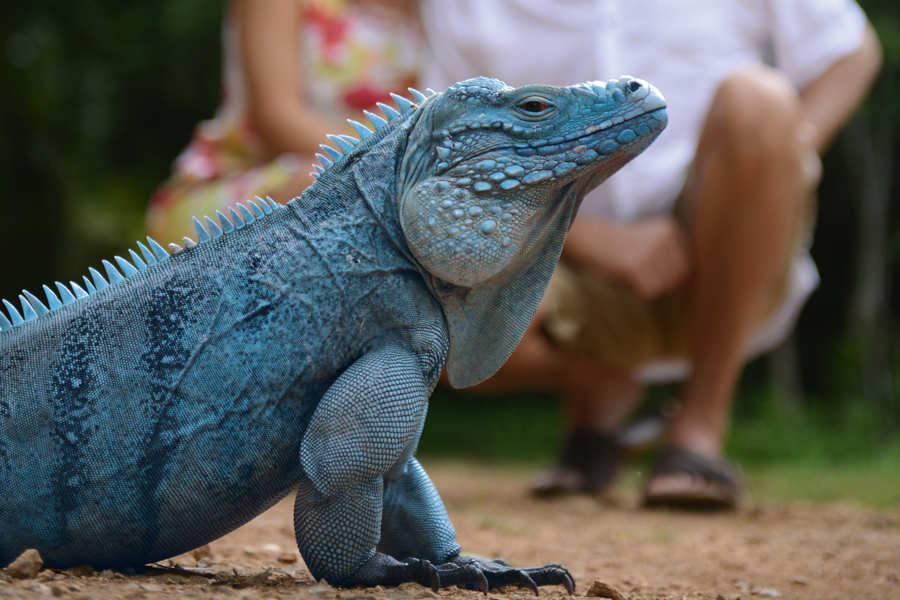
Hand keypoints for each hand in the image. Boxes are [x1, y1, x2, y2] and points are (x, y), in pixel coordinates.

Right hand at [566, 217, 689, 299]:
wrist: (589, 238)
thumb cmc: (619, 243)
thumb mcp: (649, 239)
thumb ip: (669, 255)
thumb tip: (685, 281)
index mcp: (669, 228)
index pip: (684, 264)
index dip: (666, 272)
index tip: (645, 265)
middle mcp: (664, 238)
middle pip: (678, 276)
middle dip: (661, 280)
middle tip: (638, 272)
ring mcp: (650, 253)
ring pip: (664, 285)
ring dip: (649, 286)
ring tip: (631, 272)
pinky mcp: (636, 267)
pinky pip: (648, 292)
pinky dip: (637, 290)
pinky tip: (625, 276)